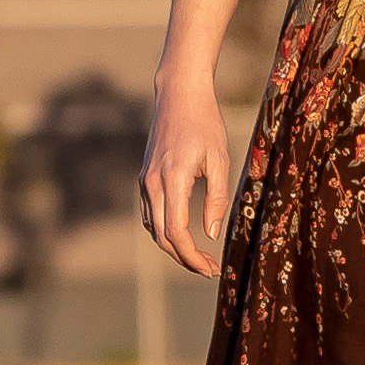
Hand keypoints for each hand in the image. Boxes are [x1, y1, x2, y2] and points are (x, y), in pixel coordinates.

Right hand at [140, 71, 233, 279]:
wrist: (178, 95)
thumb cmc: (204, 123)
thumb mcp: (220, 159)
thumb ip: (217, 198)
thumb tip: (211, 234)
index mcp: (172, 179)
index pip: (175, 231)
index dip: (191, 256)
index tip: (210, 267)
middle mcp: (152, 184)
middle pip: (161, 236)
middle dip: (184, 258)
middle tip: (209, 269)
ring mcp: (144, 181)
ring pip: (152, 228)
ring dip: (173, 247)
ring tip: (200, 257)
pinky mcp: (144, 178)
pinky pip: (149, 214)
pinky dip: (163, 231)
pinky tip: (182, 235)